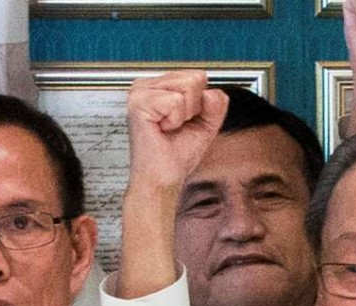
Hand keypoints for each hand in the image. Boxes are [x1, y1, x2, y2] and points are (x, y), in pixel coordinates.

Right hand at [126, 71, 227, 189]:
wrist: (163, 178)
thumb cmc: (176, 155)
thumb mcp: (206, 122)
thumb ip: (216, 102)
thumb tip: (209, 92)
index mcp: (160, 87)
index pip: (198, 76)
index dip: (199, 104)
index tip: (182, 122)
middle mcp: (148, 85)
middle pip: (195, 77)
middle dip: (193, 107)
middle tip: (175, 126)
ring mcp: (141, 92)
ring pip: (188, 86)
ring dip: (184, 114)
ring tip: (168, 127)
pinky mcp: (139, 102)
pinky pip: (176, 101)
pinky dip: (174, 120)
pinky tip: (161, 130)